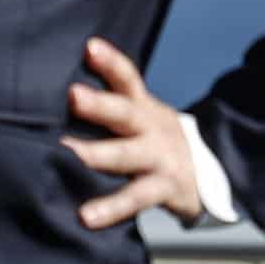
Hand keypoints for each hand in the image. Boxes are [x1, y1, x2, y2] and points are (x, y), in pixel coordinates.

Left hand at [61, 37, 202, 228]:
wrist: (204, 179)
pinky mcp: (162, 188)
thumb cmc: (155, 144)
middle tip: (73, 95)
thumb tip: (60, 97)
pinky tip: (86, 216)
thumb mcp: (142, 118)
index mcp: (143, 107)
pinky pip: (134, 198)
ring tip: (69, 154)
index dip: (110, 61)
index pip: (127, 78)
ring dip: (97, 154)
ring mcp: (158, 158)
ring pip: (126, 155)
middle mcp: (151, 128)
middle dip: (99, 104)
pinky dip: (110, 207)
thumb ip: (110, 107)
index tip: (90, 47)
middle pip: (125, 113)